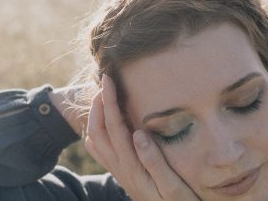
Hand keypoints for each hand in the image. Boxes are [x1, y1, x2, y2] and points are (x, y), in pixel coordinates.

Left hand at [85, 75, 199, 200]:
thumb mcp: (172, 188)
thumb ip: (154, 161)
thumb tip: (137, 133)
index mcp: (132, 166)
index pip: (114, 127)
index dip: (109, 101)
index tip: (108, 79)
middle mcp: (120, 168)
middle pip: (98, 131)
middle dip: (98, 103)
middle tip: (104, 82)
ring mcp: (119, 173)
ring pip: (95, 140)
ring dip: (95, 116)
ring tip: (102, 97)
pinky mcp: (122, 175)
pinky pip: (99, 152)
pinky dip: (96, 133)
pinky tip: (102, 125)